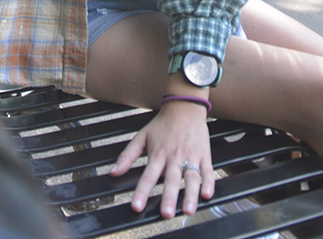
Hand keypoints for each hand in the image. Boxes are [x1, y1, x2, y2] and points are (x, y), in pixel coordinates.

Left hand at [109, 99, 213, 218]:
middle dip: (168, 197)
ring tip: (187, 210)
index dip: (142, 192)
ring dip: (190, 195)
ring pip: (191, 177)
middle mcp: (174, 156)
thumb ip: (128, 155)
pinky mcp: (204, 154)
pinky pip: (208, 170)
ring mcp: (190, 156)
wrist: (184, 107)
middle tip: (166, 214)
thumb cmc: (162, 124)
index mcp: (158, 154)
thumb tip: (114, 172)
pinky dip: (208, 183)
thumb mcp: (142, 136)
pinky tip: (207, 195)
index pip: (148, 176)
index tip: (137, 206)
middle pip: (170, 179)